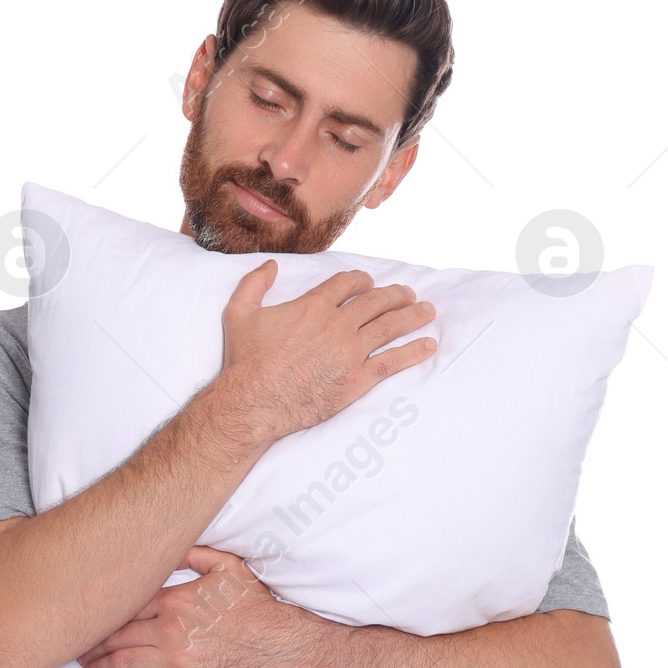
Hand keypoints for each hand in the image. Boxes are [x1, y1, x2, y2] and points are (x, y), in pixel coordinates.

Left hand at [74, 546, 324, 667]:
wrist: (282, 645)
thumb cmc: (257, 606)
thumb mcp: (229, 567)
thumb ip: (194, 554)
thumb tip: (168, 546)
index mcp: (174, 600)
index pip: (126, 605)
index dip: (102, 613)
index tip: (87, 618)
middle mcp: (168, 629)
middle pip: (116, 635)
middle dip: (92, 643)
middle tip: (76, 650)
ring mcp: (175, 659)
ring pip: (123, 662)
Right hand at [205, 261, 435, 447]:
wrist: (253, 401)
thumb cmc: (245, 360)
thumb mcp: (239, 313)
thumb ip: (254, 284)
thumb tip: (271, 265)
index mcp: (313, 306)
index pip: (347, 284)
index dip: (362, 281)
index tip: (371, 284)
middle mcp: (337, 324)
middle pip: (376, 301)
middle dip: (396, 295)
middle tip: (408, 294)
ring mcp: (350, 351)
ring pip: (390, 326)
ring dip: (412, 315)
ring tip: (428, 311)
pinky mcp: (357, 379)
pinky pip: (393, 361)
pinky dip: (414, 352)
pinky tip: (429, 345)